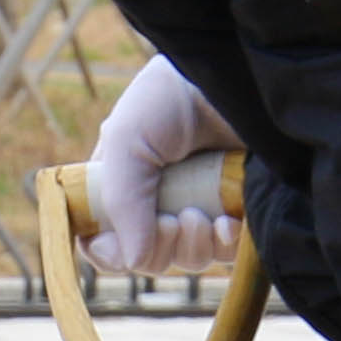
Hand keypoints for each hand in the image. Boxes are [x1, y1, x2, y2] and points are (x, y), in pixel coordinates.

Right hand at [82, 57, 240, 277]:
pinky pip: (226, 254)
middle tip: (174, 219)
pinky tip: (228, 221)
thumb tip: (134, 261)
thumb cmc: (171, 98)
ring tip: (202, 214)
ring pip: (187, 260)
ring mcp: (200, 207)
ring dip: (192, 247)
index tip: (122, 246)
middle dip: (160, 248)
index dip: (110, 253)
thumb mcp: (128, 140)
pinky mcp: (237, 211)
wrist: (233, 79)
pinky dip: (225, 244)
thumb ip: (122, 201)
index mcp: (121, 184)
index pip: (104, 241)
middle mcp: (158, 201)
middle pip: (148, 258)